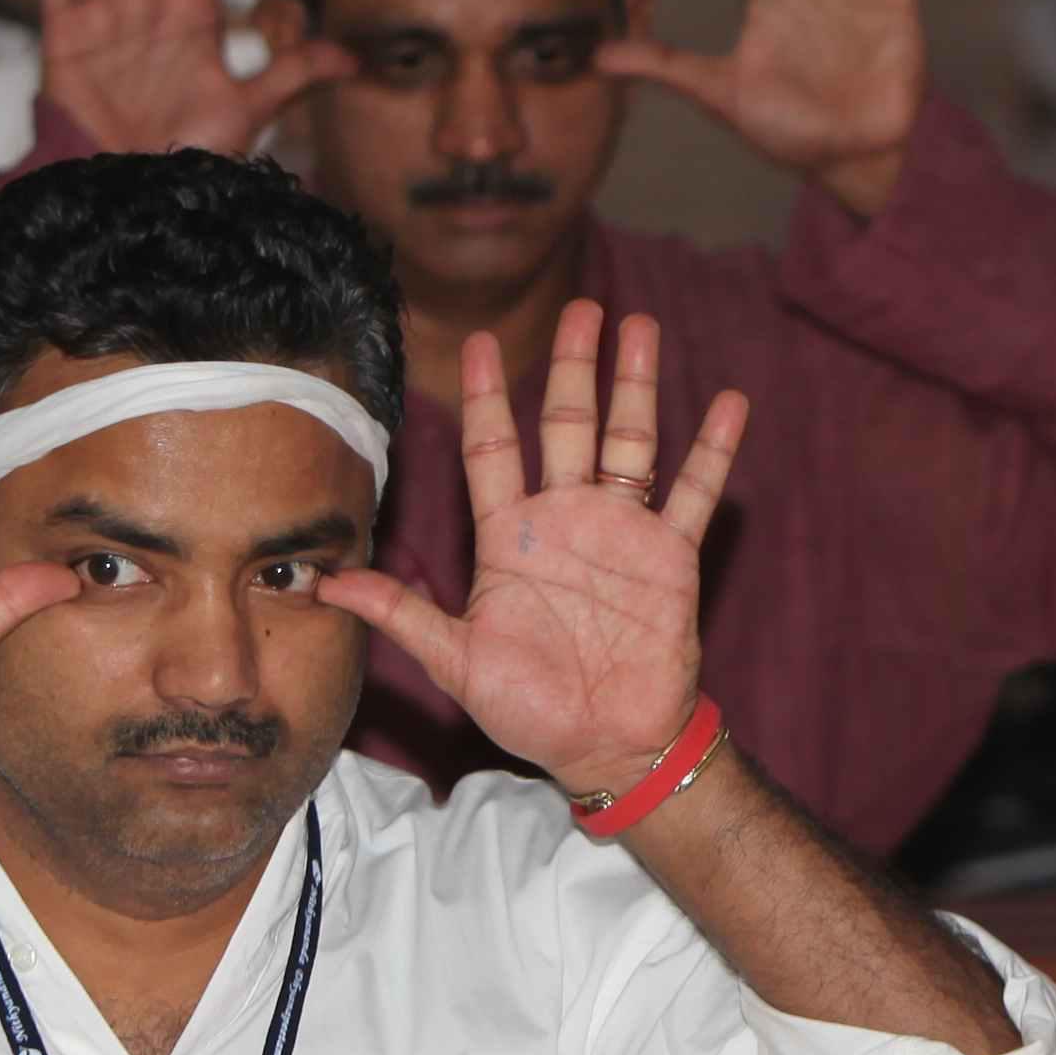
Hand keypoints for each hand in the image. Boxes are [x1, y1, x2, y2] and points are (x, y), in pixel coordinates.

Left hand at [324, 302, 746, 799]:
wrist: (606, 746)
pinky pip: (693, 493)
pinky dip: (711, 450)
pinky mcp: (670, 558)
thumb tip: (326, 584)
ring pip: (630, 442)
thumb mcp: (455, 660)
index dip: (484, 398)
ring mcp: (621, 534)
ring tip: (640, 328)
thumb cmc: (528, 709)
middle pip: (566, 425)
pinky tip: (729, 403)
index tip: (476, 344)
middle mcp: (565, 520)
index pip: (492, 450)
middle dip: (572, 367)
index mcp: (510, 538)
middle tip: (581, 308)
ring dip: (635, 386)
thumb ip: (401, 613)